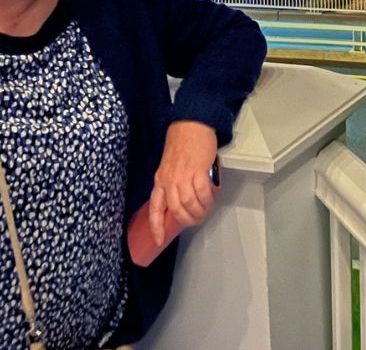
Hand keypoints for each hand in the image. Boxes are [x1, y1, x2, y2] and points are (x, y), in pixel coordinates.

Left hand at [149, 120, 219, 243]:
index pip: (155, 208)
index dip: (156, 227)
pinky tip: (211, 199)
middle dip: (188, 220)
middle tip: (197, 220)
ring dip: (200, 211)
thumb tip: (184, 202)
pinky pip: (202, 192)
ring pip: (189, 204)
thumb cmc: (182, 144)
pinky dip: (208, 199)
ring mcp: (182, 176)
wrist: (191, 125)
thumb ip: (173, 184)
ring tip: (206, 210)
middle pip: (176, 210)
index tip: (158, 241)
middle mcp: (169, 180)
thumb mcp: (170, 167)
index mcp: (160, 181)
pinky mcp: (197, 170)